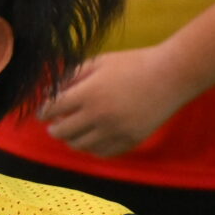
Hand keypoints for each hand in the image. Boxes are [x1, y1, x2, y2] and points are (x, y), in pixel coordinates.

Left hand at [36, 45, 193, 156]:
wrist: (171, 75)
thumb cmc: (134, 63)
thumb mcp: (99, 62)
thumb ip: (73, 76)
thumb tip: (52, 91)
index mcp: (88, 93)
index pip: (52, 109)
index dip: (43, 111)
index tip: (43, 112)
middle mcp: (99, 115)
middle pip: (62, 131)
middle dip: (54, 128)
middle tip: (53, 125)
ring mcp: (115, 131)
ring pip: (80, 145)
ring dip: (71, 140)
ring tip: (71, 134)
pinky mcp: (130, 140)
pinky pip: (102, 152)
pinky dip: (92, 148)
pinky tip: (91, 140)